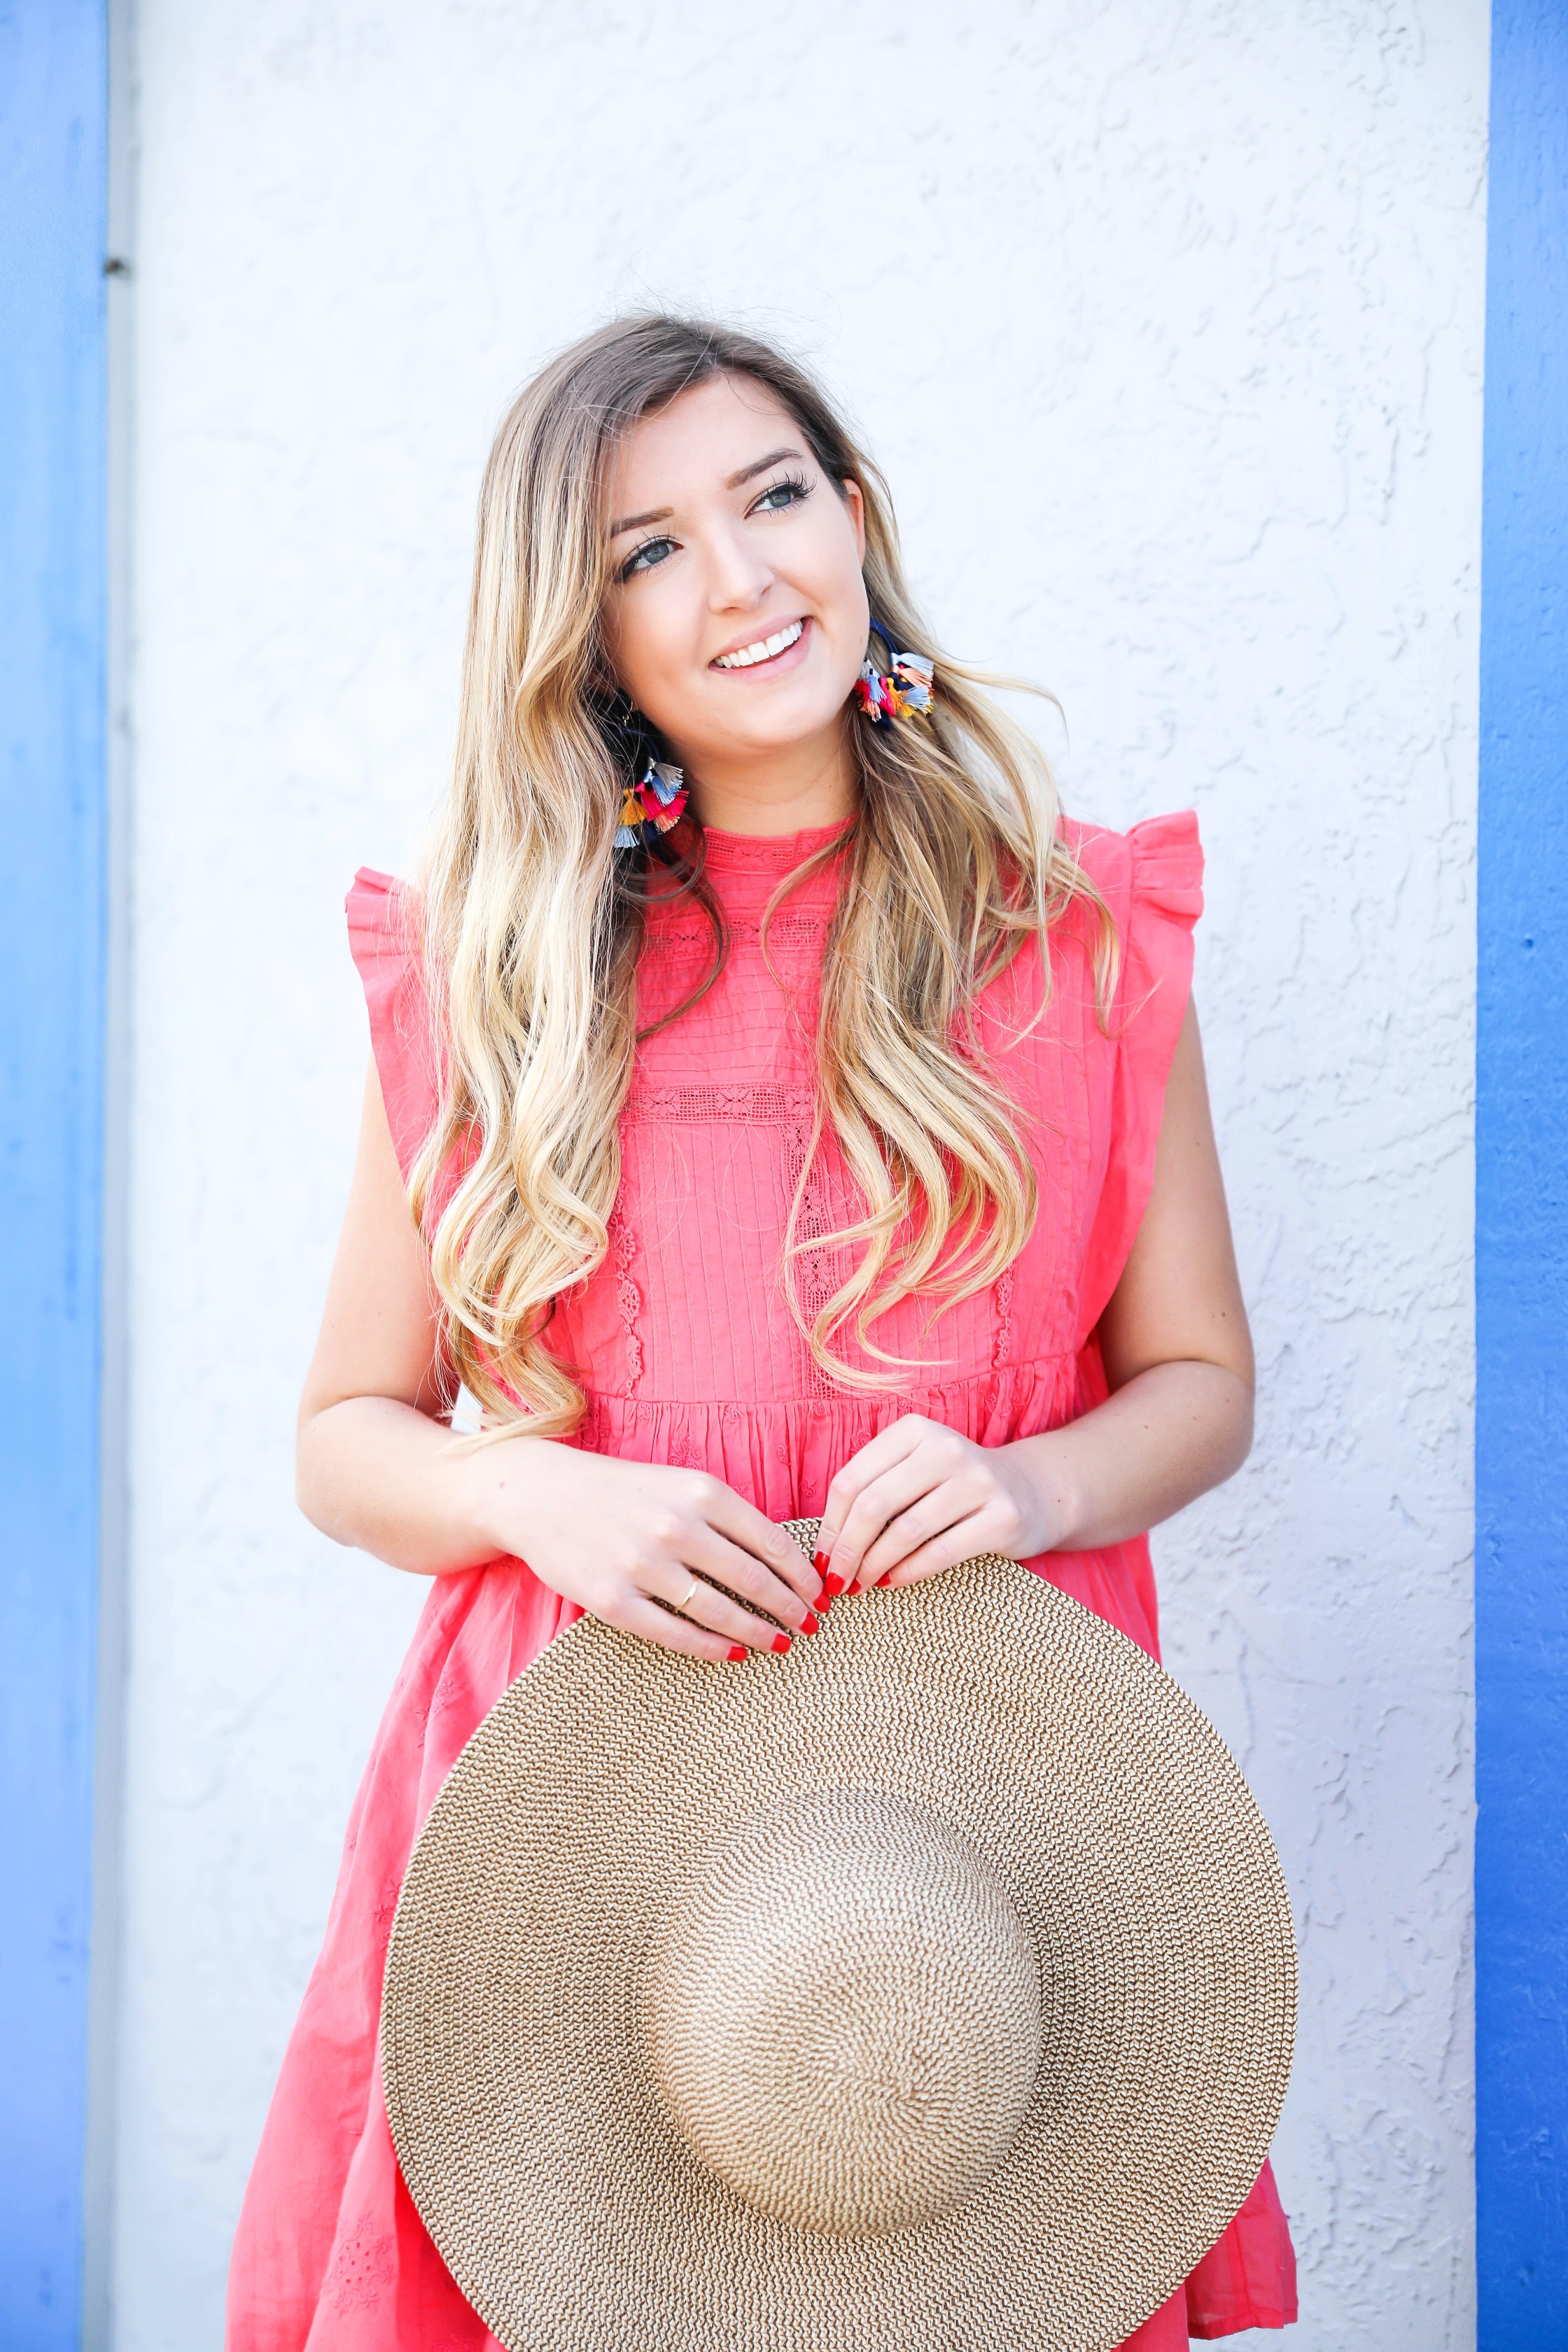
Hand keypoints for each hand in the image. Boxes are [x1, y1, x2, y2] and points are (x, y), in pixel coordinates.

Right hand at [474, 1441, 823, 1660]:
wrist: (540, 1495)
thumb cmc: (621, 1491)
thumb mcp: (679, 1484)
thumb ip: (726, 1515)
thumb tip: (782, 1559)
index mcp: (701, 1492)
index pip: (772, 1542)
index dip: (803, 1575)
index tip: (822, 1595)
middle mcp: (677, 1527)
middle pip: (755, 1580)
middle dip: (791, 1608)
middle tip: (811, 1627)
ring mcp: (644, 1566)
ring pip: (721, 1611)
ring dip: (759, 1633)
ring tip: (780, 1644)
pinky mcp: (614, 1600)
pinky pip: (676, 1633)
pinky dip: (713, 1648)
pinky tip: (733, 1654)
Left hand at [815, 1415, 1063, 1597]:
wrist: (1030, 1492)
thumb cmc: (952, 1487)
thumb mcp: (913, 1471)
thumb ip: (873, 1491)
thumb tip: (826, 1543)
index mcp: (914, 1430)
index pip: (852, 1479)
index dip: (830, 1524)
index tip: (821, 1557)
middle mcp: (947, 1448)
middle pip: (874, 1505)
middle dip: (846, 1549)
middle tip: (836, 1580)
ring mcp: (979, 1481)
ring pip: (905, 1531)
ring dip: (873, 1566)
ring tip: (860, 1585)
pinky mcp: (1003, 1517)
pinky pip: (941, 1552)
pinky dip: (907, 1573)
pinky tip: (892, 1582)